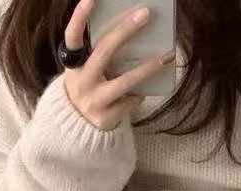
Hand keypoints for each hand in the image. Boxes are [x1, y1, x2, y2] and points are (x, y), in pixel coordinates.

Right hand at [62, 0, 175, 131]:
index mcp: (74, 64)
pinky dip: (139, 95)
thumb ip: (100, 53)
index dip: (79, 17)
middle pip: (104, 51)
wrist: (78, 127)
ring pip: (125, 81)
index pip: (73, 36)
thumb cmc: (89, 87)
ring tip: (167, 56)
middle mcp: (81, 80)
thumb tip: (131, 29)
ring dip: (148, 68)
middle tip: (145, 14)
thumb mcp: (87, 69)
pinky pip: (130, 102)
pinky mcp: (104, 117)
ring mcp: (93, 100)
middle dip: (125, 31)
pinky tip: (145, 91)